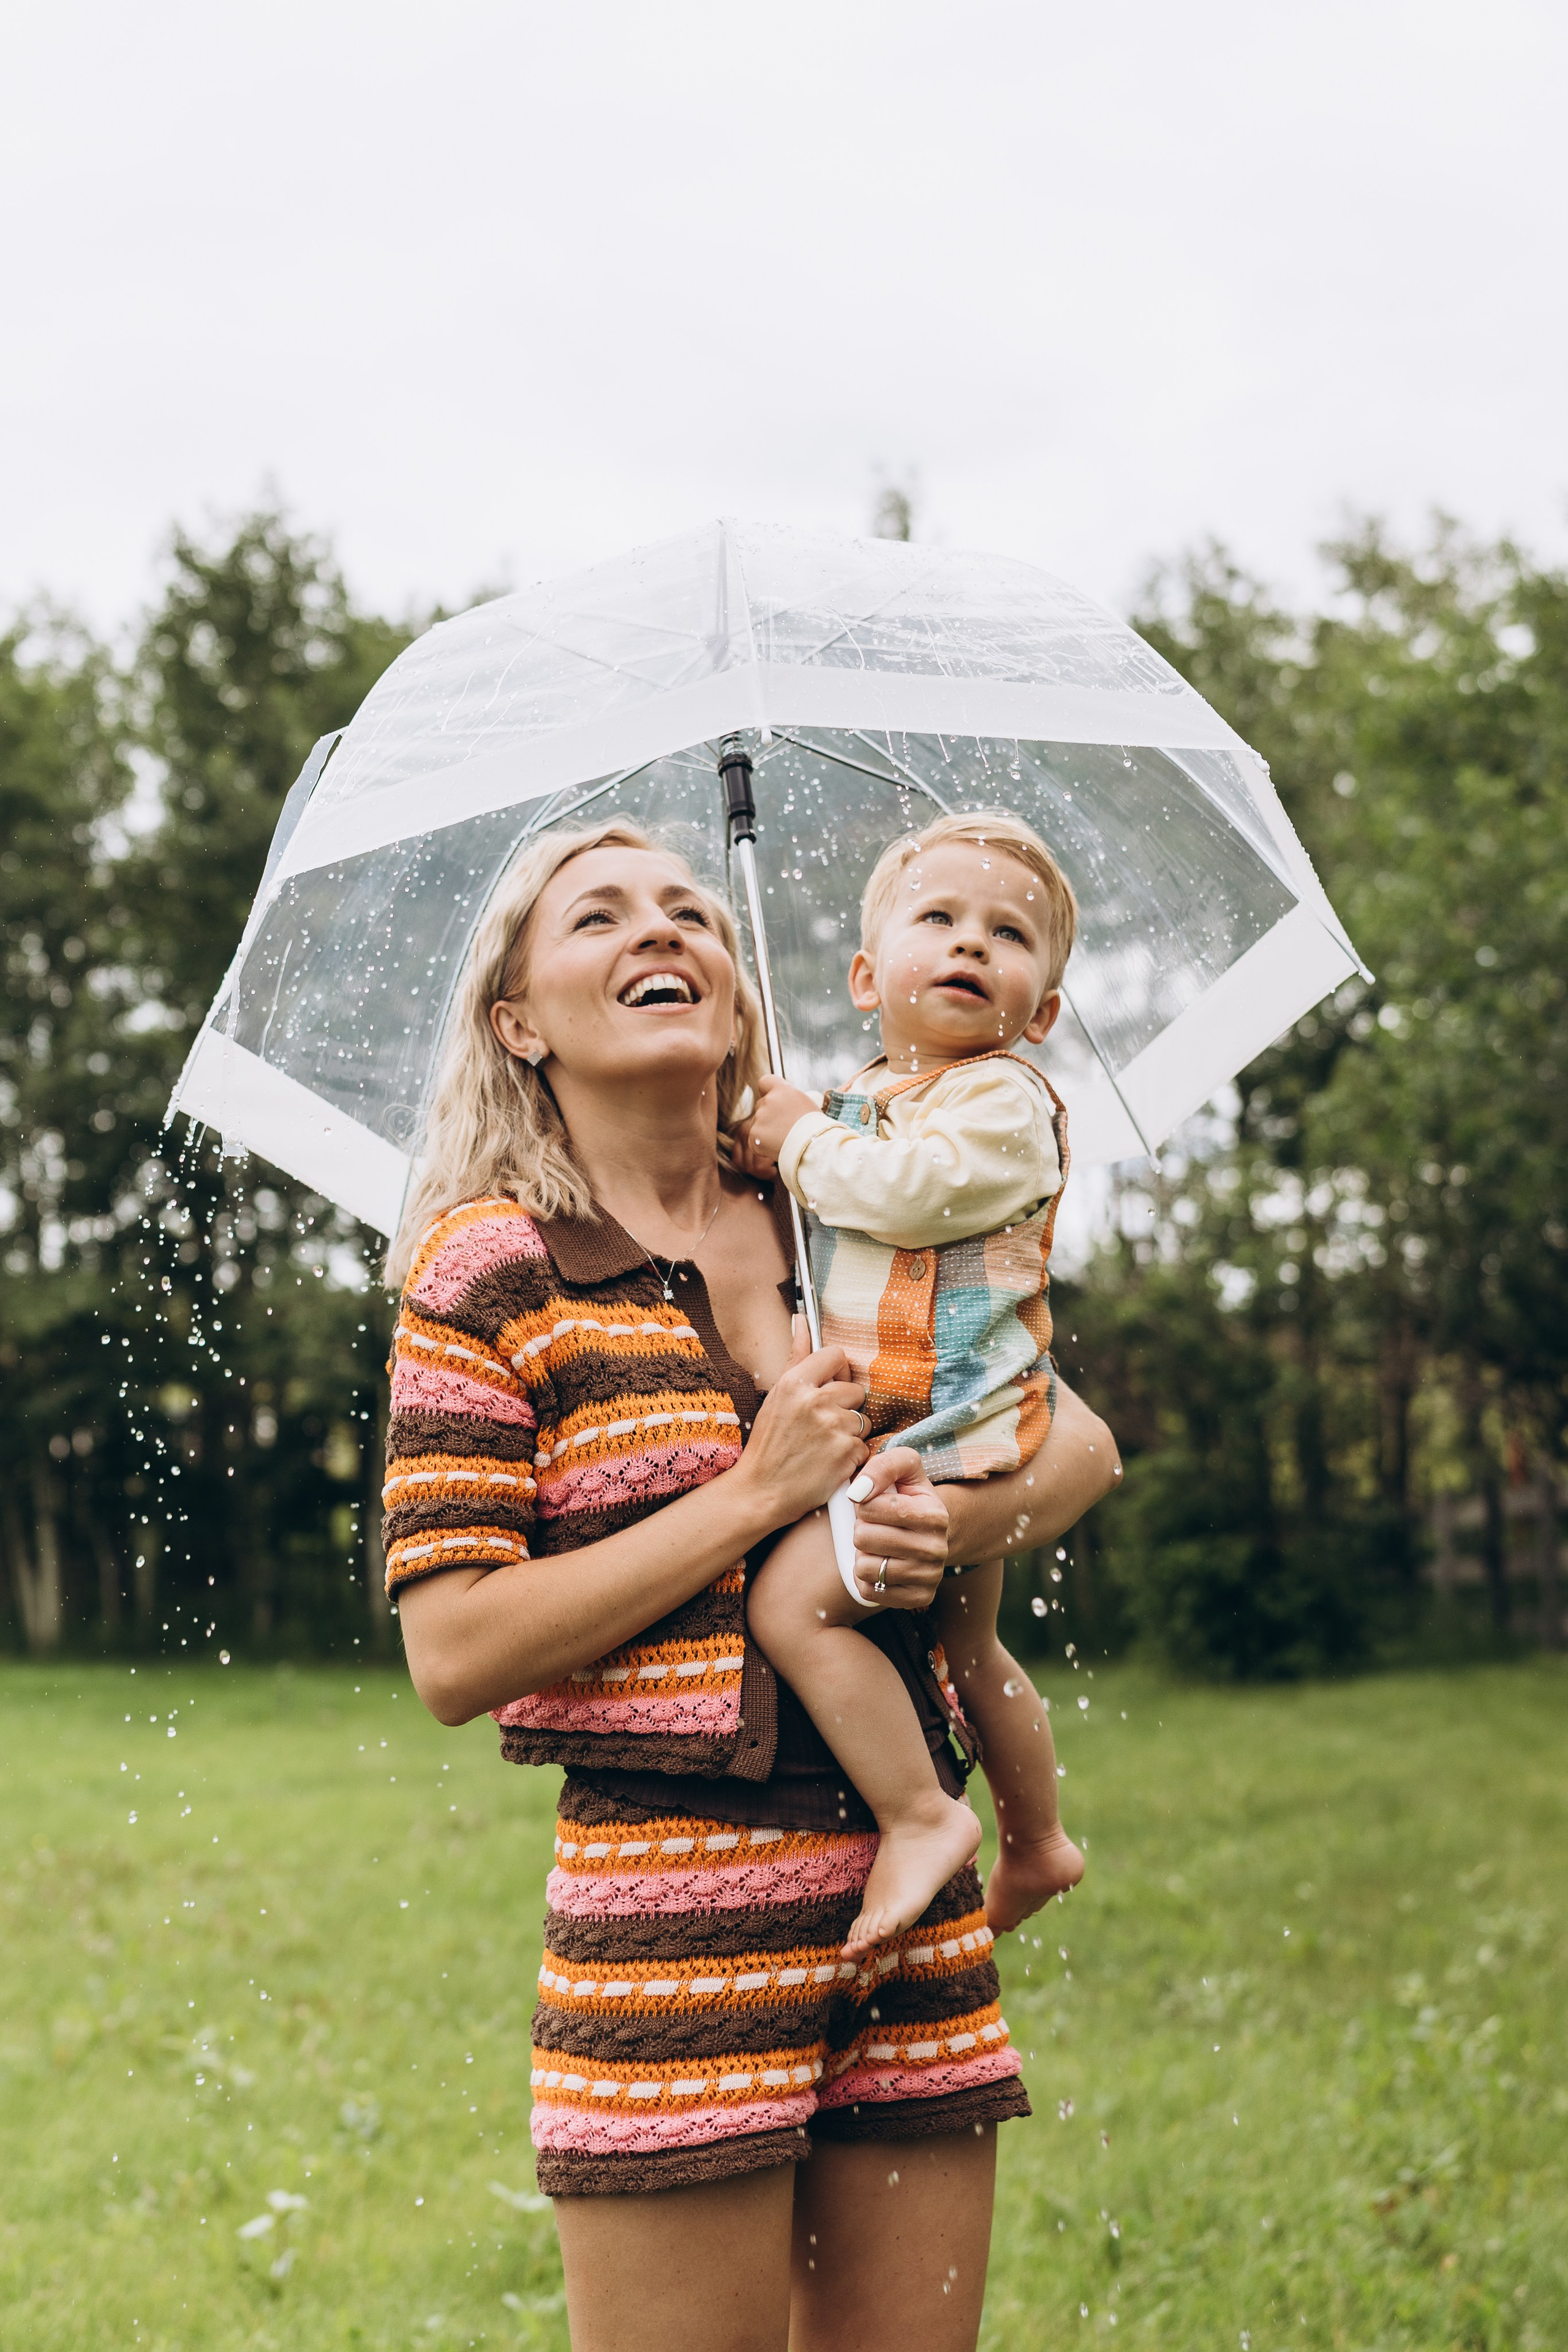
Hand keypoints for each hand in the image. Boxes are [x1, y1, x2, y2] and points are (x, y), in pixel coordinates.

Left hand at [733, 1073, 823, 1176]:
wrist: (813, 1145)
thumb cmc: (815, 1126)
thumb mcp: (805, 1103)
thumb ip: (788, 1099)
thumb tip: (782, 1104)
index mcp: (782, 1090)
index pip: (765, 1081)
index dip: (767, 1090)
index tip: (770, 1097)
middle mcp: (768, 1100)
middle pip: (761, 1104)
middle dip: (769, 1114)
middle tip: (784, 1126)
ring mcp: (759, 1118)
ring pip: (757, 1123)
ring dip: (766, 1130)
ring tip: (783, 1139)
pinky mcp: (754, 1135)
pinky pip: (754, 1139)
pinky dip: (762, 1145)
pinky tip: (777, 1147)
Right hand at [739, 1318, 868, 1521]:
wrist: (762, 1490)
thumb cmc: (769, 1443)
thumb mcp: (776, 1396)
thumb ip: (796, 1356)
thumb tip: (803, 1320)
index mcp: (795, 1383)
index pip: (836, 1355)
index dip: (836, 1372)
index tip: (829, 1387)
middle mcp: (815, 1402)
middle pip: (855, 1390)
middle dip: (844, 1407)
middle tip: (822, 1426)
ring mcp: (833, 1428)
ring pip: (862, 1419)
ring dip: (849, 1432)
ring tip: (824, 1446)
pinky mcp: (847, 1454)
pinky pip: (864, 1445)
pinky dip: (851, 1456)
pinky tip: (830, 1462)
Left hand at [845, 1446, 948, 1608]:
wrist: (930, 1531)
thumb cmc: (908, 1495)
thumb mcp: (903, 1467)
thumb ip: (882, 1466)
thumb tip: (857, 1493)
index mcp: (935, 1515)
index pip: (870, 1508)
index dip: (862, 1504)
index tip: (873, 1503)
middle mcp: (937, 1549)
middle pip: (863, 1537)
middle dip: (861, 1528)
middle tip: (874, 1526)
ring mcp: (929, 1577)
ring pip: (863, 1567)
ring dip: (862, 1553)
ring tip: (877, 1544)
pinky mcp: (918, 1598)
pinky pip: (869, 1591)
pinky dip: (866, 1577)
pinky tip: (880, 1563)